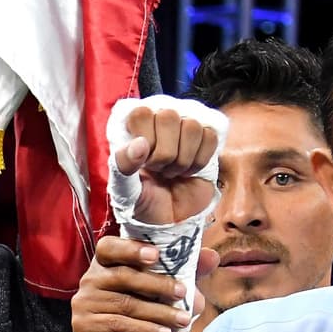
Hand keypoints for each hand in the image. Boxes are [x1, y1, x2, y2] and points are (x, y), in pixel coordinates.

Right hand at [70, 236, 216, 331]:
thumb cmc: (136, 314)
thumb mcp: (158, 291)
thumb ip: (182, 272)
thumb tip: (212, 257)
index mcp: (105, 263)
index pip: (109, 247)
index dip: (131, 248)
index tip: (156, 256)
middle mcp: (89, 280)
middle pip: (123, 276)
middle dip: (157, 285)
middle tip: (183, 292)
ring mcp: (83, 304)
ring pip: (125, 304)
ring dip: (158, 312)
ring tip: (183, 320)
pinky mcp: (83, 327)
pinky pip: (118, 325)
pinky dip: (144, 329)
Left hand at [114, 103, 224, 225]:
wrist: (168, 218)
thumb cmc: (142, 199)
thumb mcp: (124, 188)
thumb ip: (123, 165)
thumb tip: (140, 144)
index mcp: (134, 125)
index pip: (141, 113)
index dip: (145, 142)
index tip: (143, 162)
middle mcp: (159, 119)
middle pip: (169, 117)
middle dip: (165, 154)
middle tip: (159, 169)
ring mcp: (184, 126)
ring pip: (191, 126)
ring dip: (182, 159)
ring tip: (172, 171)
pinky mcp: (207, 137)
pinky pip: (210, 136)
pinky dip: (199, 161)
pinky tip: (188, 171)